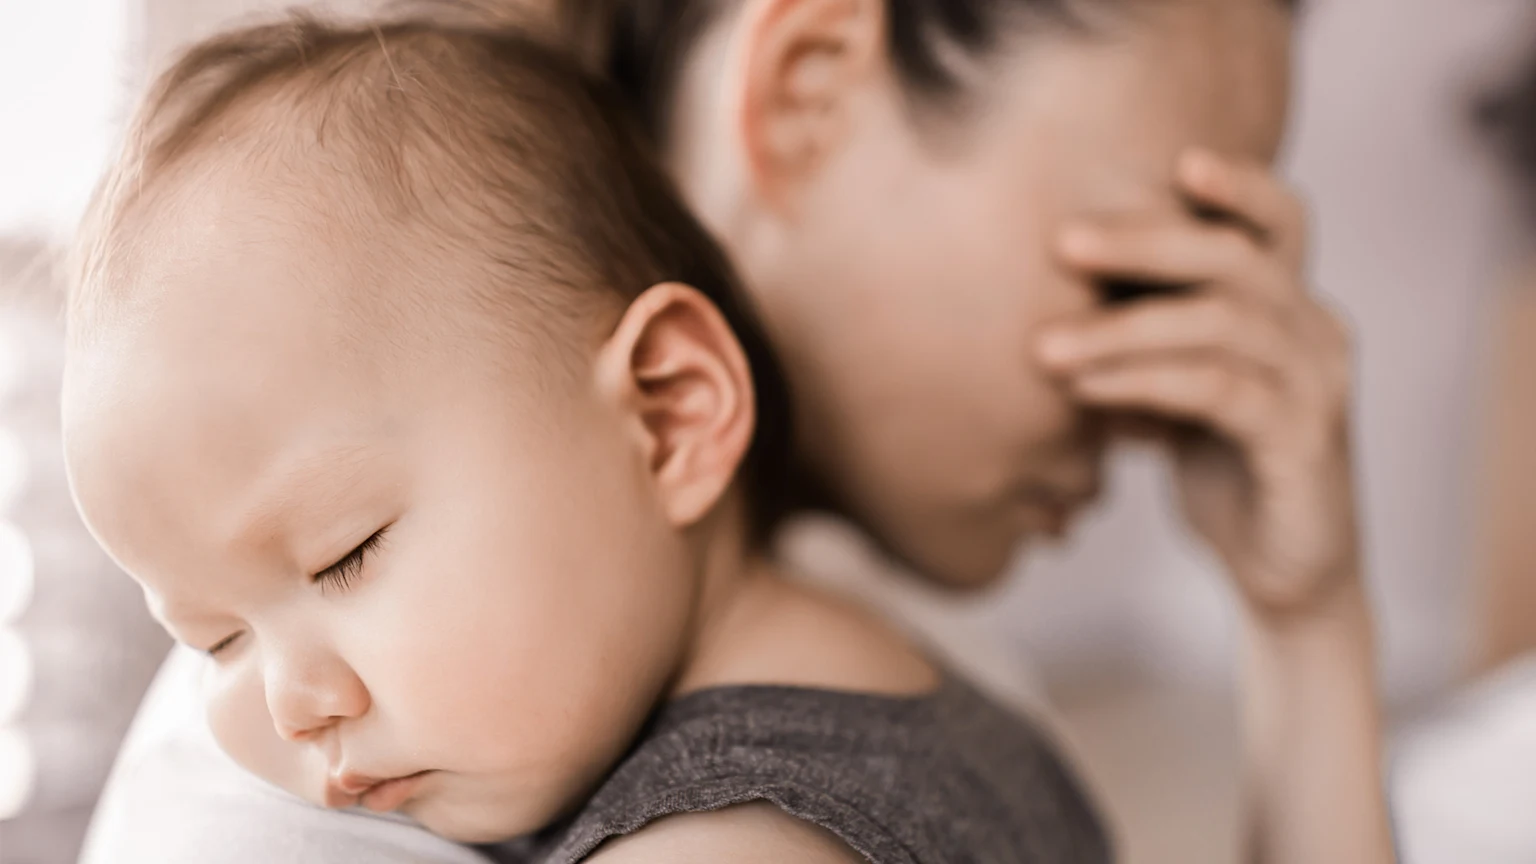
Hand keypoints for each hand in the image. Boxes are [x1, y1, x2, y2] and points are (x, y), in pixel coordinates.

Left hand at [1039, 149, 1358, 615]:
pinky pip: (1217, 390)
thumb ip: (1142, 338)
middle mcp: (1315, 331)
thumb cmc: (1219, 467)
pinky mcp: (1303, 441)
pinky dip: (1143, 383)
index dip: (1240, 184)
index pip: (1282, 219)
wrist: (1280, 570)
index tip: (1177, 159)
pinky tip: (1086, 389)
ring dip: (1120, 330)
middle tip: (1062, 243)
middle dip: (1145, 243)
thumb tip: (1042, 297)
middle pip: (1236, 260)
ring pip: (1219, 325)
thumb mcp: (1176, 390)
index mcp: (1291, 305)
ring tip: (1043, 347)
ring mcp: (1317, 384)